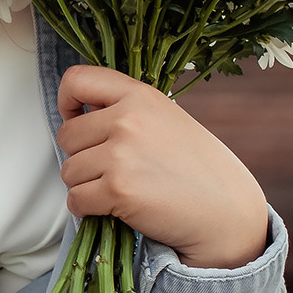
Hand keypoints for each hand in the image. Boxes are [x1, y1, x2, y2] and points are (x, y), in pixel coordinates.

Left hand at [57, 67, 269, 270]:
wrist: (226, 213)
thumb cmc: (199, 169)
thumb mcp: (167, 120)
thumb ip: (126, 110)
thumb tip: (79, 112)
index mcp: (140, 96)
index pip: (77, 80)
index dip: (67, 101)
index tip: (74, 118)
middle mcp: (128, 120)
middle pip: (66, 135)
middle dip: (80, 155)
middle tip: (110, 168)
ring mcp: (121, 155)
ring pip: (68, 170)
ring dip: (85, 185)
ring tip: (121, 188)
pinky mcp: (118, 191)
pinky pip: (76, 200)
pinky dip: (88, 209)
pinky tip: (116, 208)